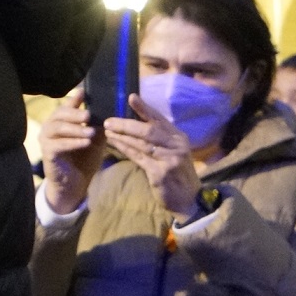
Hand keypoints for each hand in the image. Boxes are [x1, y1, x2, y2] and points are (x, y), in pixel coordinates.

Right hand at [38, 90, 100, 214]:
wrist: (74, 184)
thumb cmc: (84, 159)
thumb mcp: (94, 140)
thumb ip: (96, 126)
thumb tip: (107, 111)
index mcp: (61, 121)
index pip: (66, 106)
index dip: (74, 99)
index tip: (84, 92)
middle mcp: (50, 127)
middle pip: (59, 114)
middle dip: (74, 113)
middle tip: (88, 115)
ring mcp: (46, 140)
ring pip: (57, 128)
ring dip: (75, 129)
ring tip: (91, 131)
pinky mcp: (47, 153)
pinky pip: (58, 145)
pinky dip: (72, 142)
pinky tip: (85, 142)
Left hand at [103, 95, 200, 219]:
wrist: (188, 198)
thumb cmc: (176, 172)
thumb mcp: (172, 151)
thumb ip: (159, 138)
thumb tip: (135, 121)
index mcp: (178, 137)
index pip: (159, 119)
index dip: (144, 108)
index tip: (130, 97)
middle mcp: (176, 145)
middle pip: (148, 130)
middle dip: (127, 124)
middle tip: (109, 120)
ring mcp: (169, 159)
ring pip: (141, 143)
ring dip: (122, 136)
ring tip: (107, 130)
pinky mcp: (160, 172)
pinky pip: (138, 157)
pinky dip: (125, 149)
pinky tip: (114, 144)